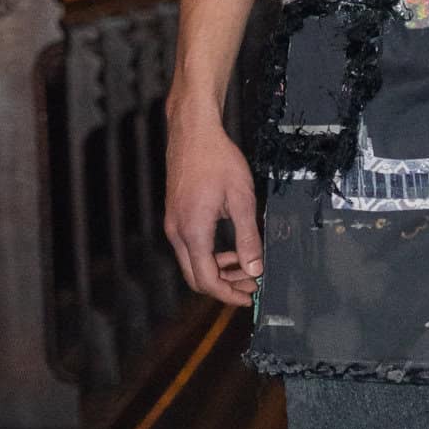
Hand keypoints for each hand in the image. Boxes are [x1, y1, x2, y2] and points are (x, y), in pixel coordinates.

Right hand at [165, 106, 263, 304]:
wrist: (193, 132)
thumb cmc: (217, 159)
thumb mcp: (241, 199)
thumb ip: (248, 237)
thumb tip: (255, 268)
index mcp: (193, 231)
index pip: (207, 280)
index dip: (229, 294)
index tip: (249, 297)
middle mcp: (177, 232)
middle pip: (196, 277)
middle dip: (225, 286)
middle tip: (251, 284)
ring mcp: (173, 224)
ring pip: (192, 264)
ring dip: (219, 270)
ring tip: (246, 265)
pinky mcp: (175, 217)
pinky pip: (190, 248)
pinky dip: (210, 255)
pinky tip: (231, 249)